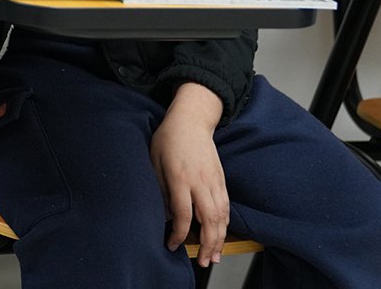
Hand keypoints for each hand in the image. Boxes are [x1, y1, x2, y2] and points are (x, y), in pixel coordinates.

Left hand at [151, 82, 226, 267]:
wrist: (191, 120)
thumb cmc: (168, 139)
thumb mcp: (154, 160)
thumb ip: (160, 188)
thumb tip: (166, 215)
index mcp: (180, 177)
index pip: (183, 213)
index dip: (179, 234)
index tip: (172, 245)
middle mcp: (200, 181)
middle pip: (209, 219)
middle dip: (208, 244)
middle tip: (205, 262)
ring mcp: (214, 180)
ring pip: (221, 215)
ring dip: (220, 238)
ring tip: (215, 256)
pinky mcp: (221, 179)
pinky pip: (226, 206)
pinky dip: (225, 224)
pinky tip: (221, 235)